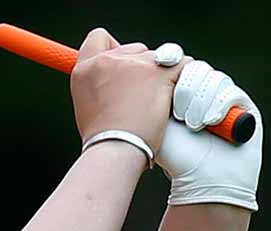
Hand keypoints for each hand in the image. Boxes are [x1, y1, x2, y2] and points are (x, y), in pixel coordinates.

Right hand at [70, 28, 176, 150]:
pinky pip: (182, 64)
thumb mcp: (86, 105)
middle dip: (142, 67)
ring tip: (155, 103)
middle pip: (134, 48)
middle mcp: (108, 61)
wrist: (115, 151)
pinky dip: (184, 78)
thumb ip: (99, 85)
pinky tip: (177, 96)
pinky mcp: (158, 73)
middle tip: (141, 95)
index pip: (99, 38)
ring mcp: (135, 65)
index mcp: (86, 68)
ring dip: (162, 76)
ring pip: (160, 56)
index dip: (114, 49)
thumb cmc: (103, 139)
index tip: (122, 65)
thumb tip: (113, 82)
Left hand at [155, 57, 263, 210]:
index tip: (164, 69)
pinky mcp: (245, 109)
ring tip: (193, 125)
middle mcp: (205, 94)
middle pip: (198, 69)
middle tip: (179, 115)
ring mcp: (226, 100)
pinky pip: (232, 93)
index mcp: (183, 94)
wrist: (203, 183)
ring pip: (215, 79)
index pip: (180, 66)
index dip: (174, 67)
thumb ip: (152, 96)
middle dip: (187, 88)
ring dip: (202, 100)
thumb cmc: (177, 159)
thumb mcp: (157, 125)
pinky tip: (211, 121)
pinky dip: (220, 104)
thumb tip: (148, 65)